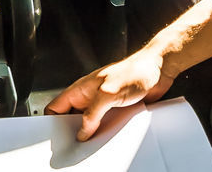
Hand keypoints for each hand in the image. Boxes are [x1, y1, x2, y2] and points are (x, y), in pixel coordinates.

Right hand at [44, 48, 173, 139]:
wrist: (159, 69)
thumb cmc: (135, 72)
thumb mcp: (109, 94)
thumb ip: (92, 113)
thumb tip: (82, 130)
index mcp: (80, 88)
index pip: (56, 106)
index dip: (52, 121)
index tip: (58, 136)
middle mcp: (89, 96)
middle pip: (71, 117)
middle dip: (73, 131)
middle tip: (78, 143)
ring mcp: (102, 103)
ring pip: (89, 123)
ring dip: (92, 133)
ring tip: (95, 141)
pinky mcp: (115, 109)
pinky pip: (105, 124)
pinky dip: (105, 132)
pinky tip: (110, 137)